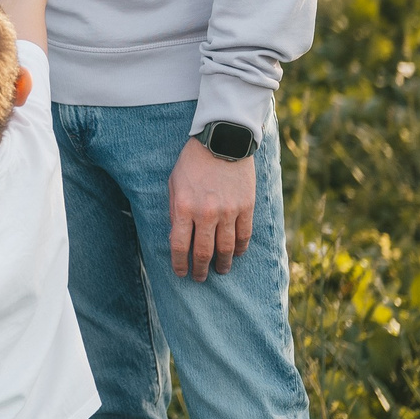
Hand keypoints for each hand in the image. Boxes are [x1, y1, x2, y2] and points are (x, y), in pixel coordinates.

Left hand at [168, 135, 256, 279]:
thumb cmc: (193, 161)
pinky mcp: (246, 207)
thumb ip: (175, 210)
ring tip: (221, 270)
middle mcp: (205, 213)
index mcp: (183, 207)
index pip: (179, 246)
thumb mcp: (174, 183)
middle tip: (200, 278)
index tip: (180, 273)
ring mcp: (228, 211)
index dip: (179, 264)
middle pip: (203, 252)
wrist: (223, 140)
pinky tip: (237, 254)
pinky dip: (241, 248)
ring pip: (226, 248)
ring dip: (223, 264)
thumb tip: (178, 236)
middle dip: (200, 270)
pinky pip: (244, 235)